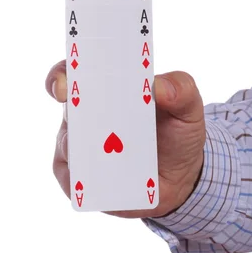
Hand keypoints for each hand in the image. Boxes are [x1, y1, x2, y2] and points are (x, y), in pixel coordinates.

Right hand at [45, 60, 205, 218]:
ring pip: (69, 144)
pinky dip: (89, 180)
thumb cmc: (177, 131)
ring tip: (114, 153)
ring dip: (85, 146)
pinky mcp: (77, 181)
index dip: (62, 74)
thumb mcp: (188, 106)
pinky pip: (74, 181)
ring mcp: (78, 147)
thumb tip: (159, 86)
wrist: (180, 176)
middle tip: (80, 111)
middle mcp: (84, 114)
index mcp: (105, 86)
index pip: (71, 71)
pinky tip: (111, 181)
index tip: (66, 84)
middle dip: (65, 106)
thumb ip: (181, 88)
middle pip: (63, 104)